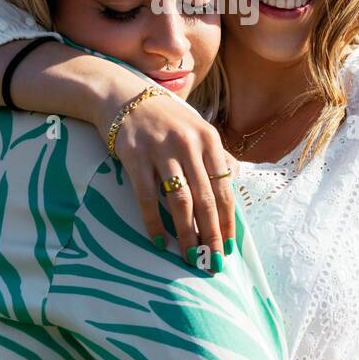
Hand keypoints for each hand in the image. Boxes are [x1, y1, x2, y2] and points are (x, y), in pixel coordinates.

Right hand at [100, 89, 239, 266]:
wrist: (124, 97)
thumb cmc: (166, 120)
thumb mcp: (196, 130)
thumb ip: (216, 156)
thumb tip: (234, 184)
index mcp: (209, 139)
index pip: (224, 188)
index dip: (228, 220)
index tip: (229, 247)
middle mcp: (188, 144)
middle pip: (205, 198)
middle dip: (211, 234)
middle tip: (212, 262)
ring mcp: (161, 149)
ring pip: (179, 200)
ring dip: (186, 233)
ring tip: (190, 256)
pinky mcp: (135, 155)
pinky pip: (146, 196)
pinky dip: (153, 222)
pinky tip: (158, 241)